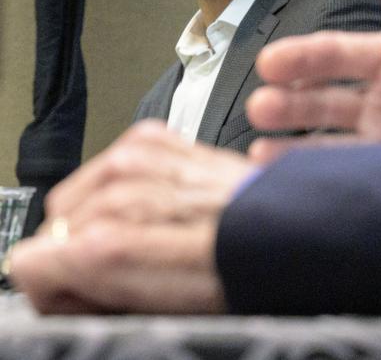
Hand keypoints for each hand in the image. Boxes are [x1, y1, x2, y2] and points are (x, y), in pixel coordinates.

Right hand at [8, 121, 252, 313]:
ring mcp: (136, 157)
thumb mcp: (153, 309)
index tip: (89, 295)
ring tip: (152, 236)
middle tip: (129, 270)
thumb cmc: (236, 271)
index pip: (26, 263)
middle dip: (80, 253)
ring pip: (76, 197)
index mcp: (107, 244)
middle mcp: (116, 193)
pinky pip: (108, 165)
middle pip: (54, 230)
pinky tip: (160, 205)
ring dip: (103, 217)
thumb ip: (94, 293)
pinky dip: (125, 184)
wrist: (289, 227)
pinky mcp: (156, 136)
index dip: (58, 289)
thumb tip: (62, 288)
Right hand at [246, 0, 380, 162]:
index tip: (271, 63)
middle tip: (259, 107)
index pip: (345, 53)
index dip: (307, 57)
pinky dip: (314, 177)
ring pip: (327, 135)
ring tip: (257, 152)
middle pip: (326, 94)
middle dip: (289, 98)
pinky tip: (285, 183)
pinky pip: (346, 172)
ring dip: (292, 141)